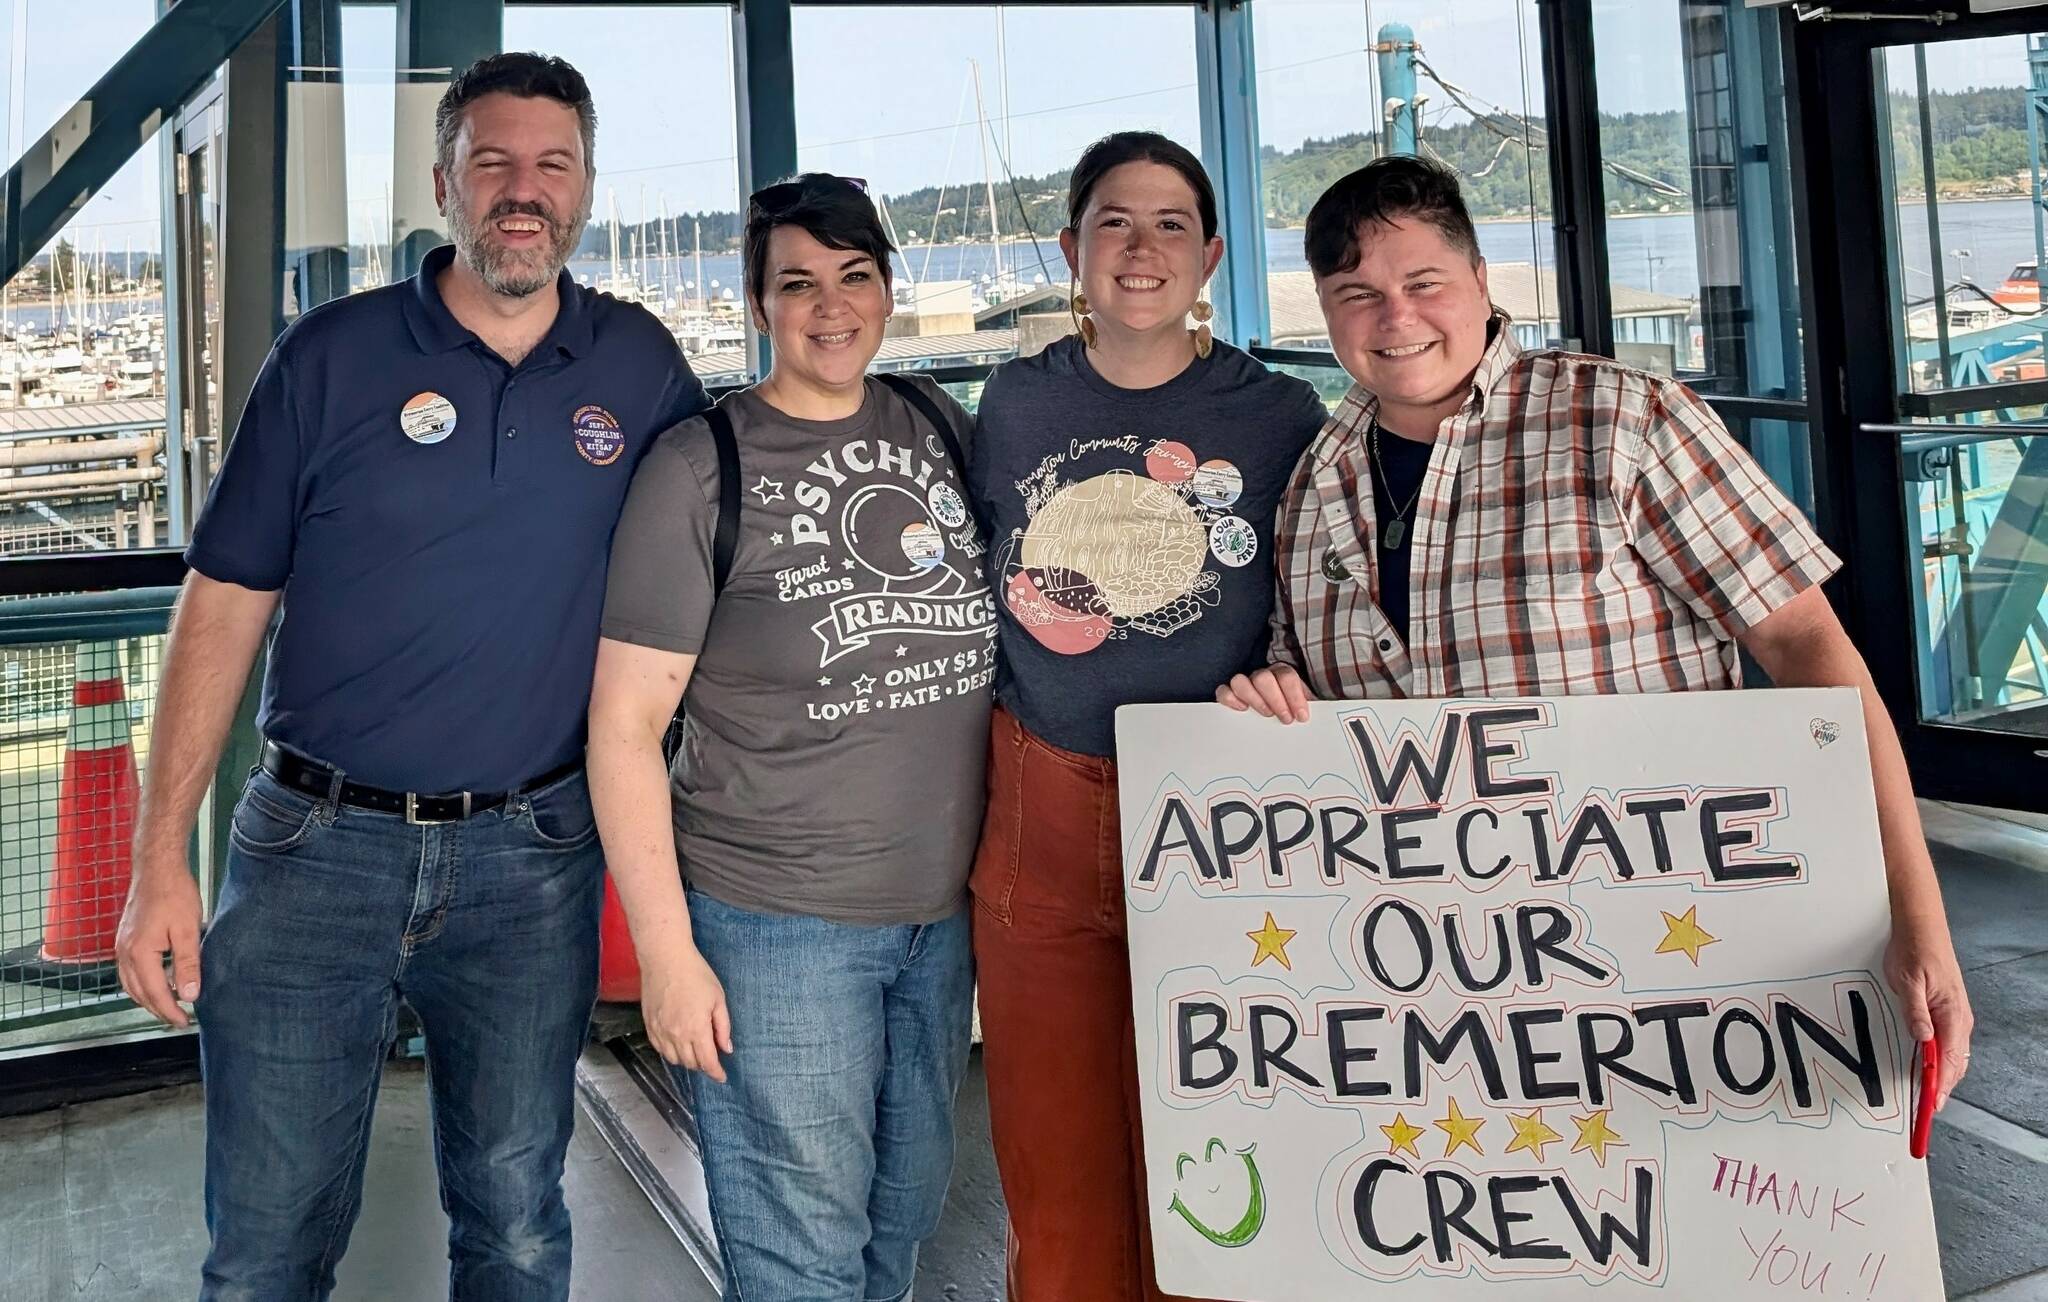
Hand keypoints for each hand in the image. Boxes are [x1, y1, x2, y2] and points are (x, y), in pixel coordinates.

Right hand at [115, 858, 204, 1027]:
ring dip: (149, 999)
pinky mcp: (124, 940)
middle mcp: (124, 953)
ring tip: (170, 1007)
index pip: (155, 994)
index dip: (171, 1011)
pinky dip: (142, 985)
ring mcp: (121, 947)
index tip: (185, 1022)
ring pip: (131, 985)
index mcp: (140, 954)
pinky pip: (128, 973)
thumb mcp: (187, 930)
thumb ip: (188, 965)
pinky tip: (157, 984)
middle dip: (159, 1010)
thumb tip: (189, 995)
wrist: (157, 868)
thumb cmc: (174, 894)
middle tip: (179, 1020)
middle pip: (139, 994)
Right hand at [640, 940, 734, 1082]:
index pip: (707, 1062)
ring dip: (687, 1061)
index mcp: (696, 1029)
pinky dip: (671, 1052)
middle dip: (703, 1065)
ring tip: (696, 1052)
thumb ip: (723, 1026)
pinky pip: (660, 1049)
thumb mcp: (718, 998)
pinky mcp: (649, 1025)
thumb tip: (726, 1048)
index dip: (716, 1073)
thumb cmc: (695, 974)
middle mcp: (676, 1035)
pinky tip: (678, 1045)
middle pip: (691, 1064)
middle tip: (712, 1059)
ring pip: (674, 1060)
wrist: (665, 958)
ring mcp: (660, 1031)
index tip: (722, 1076)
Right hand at [1216, 664, 1312, 722]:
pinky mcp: (1230, 693)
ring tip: (1266, 715)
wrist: (1284, 714)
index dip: (1295, 697)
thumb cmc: (1292, 712)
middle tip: (1285, 719)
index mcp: (1283, 674)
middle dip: (1276, 700)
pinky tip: (1242, 710)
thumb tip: (1309, 718)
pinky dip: (1230, 699)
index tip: (1301, 717)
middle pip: (1263, 678)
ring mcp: (1245, 683)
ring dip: (1254, 699)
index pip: (1287, 677)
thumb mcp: (1303, 709)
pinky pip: (1223, 691)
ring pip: (1240, 681)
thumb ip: (1305, 709)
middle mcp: (1263, 675)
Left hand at [1885, 908, 1972, 1109]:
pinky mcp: (1945, 1012)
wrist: (1921, 929)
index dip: (1940, 1085)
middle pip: (1954, 1063)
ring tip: (1926, 1096)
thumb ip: (1915, 1012)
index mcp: (1952, 1015)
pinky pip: (1946, 1044)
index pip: (1949, 1060)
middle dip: (1941, 1088)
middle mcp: (1958, 1019)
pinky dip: (1939, 1061)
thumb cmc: (1915, 952)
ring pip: (1952, 1056)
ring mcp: (1954, 1017)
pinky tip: (1926, 1068)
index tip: (1931, 1104)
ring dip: (1941, 1076)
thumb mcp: (1908, 981)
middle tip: (1925, 1109)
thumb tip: (1922, 1039)